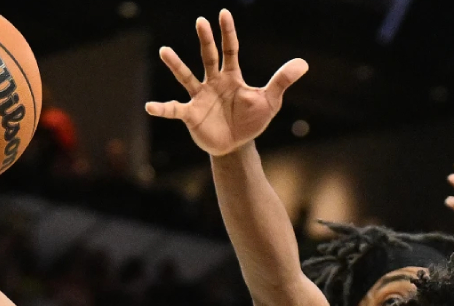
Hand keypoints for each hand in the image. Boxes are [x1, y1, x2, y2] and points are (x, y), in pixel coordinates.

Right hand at [146, 10, 307, 156]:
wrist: (236, 145)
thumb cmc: (251, 120)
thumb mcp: (270, 101)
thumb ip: (282, 81)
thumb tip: (303, 63)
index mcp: (231, 77)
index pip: (230, 50)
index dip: (227, 33)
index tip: (223, 13)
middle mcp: (213, 82)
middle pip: (208, 57)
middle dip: (205, 40)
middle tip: (200, 21)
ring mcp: (200, 97)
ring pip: (186, 77)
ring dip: (176, 65)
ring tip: (165, 51)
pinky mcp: (191, 114)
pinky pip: (174, 109)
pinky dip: (163, 108)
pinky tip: (150, 106)